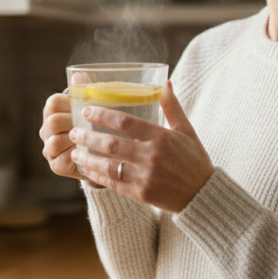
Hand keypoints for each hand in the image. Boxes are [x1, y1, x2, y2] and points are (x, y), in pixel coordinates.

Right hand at [39, 89, 103, 185]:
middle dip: (74, 122)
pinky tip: (89, 153)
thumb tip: (79, 75)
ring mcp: (49, 148)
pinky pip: (62, 160)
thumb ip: (85, 90)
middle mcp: (46, 129)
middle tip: (91, 124)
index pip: (53, 103)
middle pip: (53, 121)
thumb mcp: (93, 106)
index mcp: (52, 111)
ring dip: (75, 140)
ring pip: (55, 141)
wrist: (102, 153)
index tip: (87, 107)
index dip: (70, 104)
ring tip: (91, 139)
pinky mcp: (56, 165)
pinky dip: (76, 155)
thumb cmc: (95, 124)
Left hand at [68, 81, 213, 212]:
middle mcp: (151, 156)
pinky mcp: (141, 194)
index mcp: (161, 137)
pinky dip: (97, 176)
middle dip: (88, 136)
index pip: (125, 122)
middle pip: (111, 143)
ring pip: (108, 165)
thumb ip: (172, 107)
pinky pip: (113, 183)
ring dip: (88, 158)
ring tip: (74, 151)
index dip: (103, 115)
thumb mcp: (187, 131)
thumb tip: (165, 83)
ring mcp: (145, 177)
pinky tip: (86, 169)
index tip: (87, 110)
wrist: (204, 195)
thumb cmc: (195, 160)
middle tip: (73, 130)